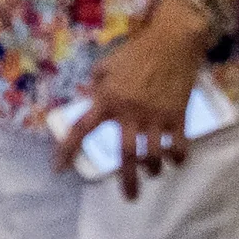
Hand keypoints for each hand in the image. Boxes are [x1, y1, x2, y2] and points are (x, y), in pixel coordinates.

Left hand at [67, 2, 213, 197]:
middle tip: (129, 198)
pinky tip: (176, 160)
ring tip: (154, 172)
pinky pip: (180, 145)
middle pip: (126, 155)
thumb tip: (92, 99)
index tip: (58, 169)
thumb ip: (97, 85)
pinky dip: (178, 157)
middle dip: (127, 180)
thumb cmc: (135, 51)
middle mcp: (130, 113)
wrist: (172, 41)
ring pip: (155, 155)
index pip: (81, 130)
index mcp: (107, 100)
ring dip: (154, 169)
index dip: (67, 151)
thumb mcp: (105, 65)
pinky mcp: (178, 116)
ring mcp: (156, 116)